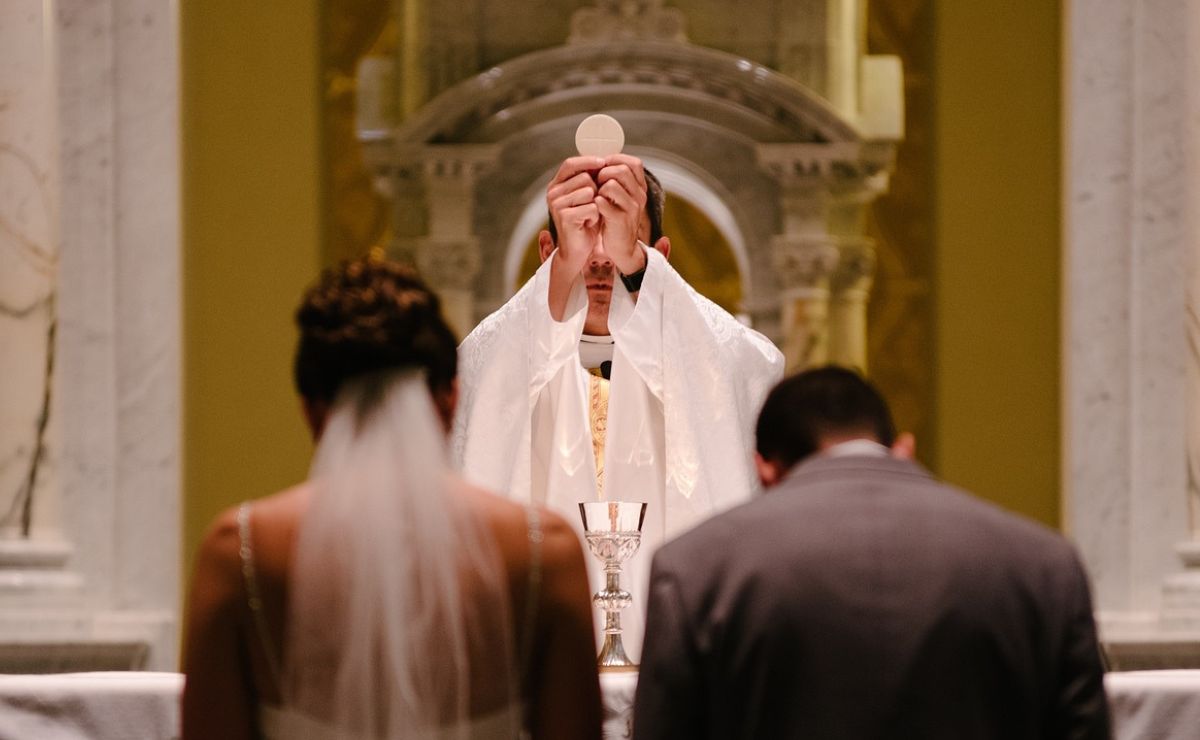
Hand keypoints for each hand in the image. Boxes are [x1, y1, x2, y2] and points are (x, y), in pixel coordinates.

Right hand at [546, 156, 603, 276]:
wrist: (577, 249)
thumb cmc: (584, 221)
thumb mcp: (586, 197)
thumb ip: (590, 179)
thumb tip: (603, 159)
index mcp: (556, 185)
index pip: (570, 164)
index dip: (587, 161)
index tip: (604, 162)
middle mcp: (553, 193)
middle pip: (584, 178)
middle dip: (596, 190)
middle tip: (592, 205)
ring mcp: (557, 204)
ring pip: (589, 191)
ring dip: (596, 204)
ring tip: (590, 215)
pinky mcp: (564, 217)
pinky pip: (591, 207)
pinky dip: (595, 216)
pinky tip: (588, 223)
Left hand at [595, 154, 647, 274]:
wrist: (622, 249)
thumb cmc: (616, 219)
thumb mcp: (621, 198)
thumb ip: (616, 180)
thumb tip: (601, 161)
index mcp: (640, 188)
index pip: (634, 163)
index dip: (616, 160)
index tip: (603, 167)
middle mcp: (639, 196)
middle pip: (621, 170)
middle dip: (604, 173)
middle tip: (597, 183)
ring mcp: (632, 209)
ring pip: (611, 184)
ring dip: (598, 188)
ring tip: (597, 197)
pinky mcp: (620, 220)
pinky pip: (603, 202)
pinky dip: (595, 202)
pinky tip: (594, 209)